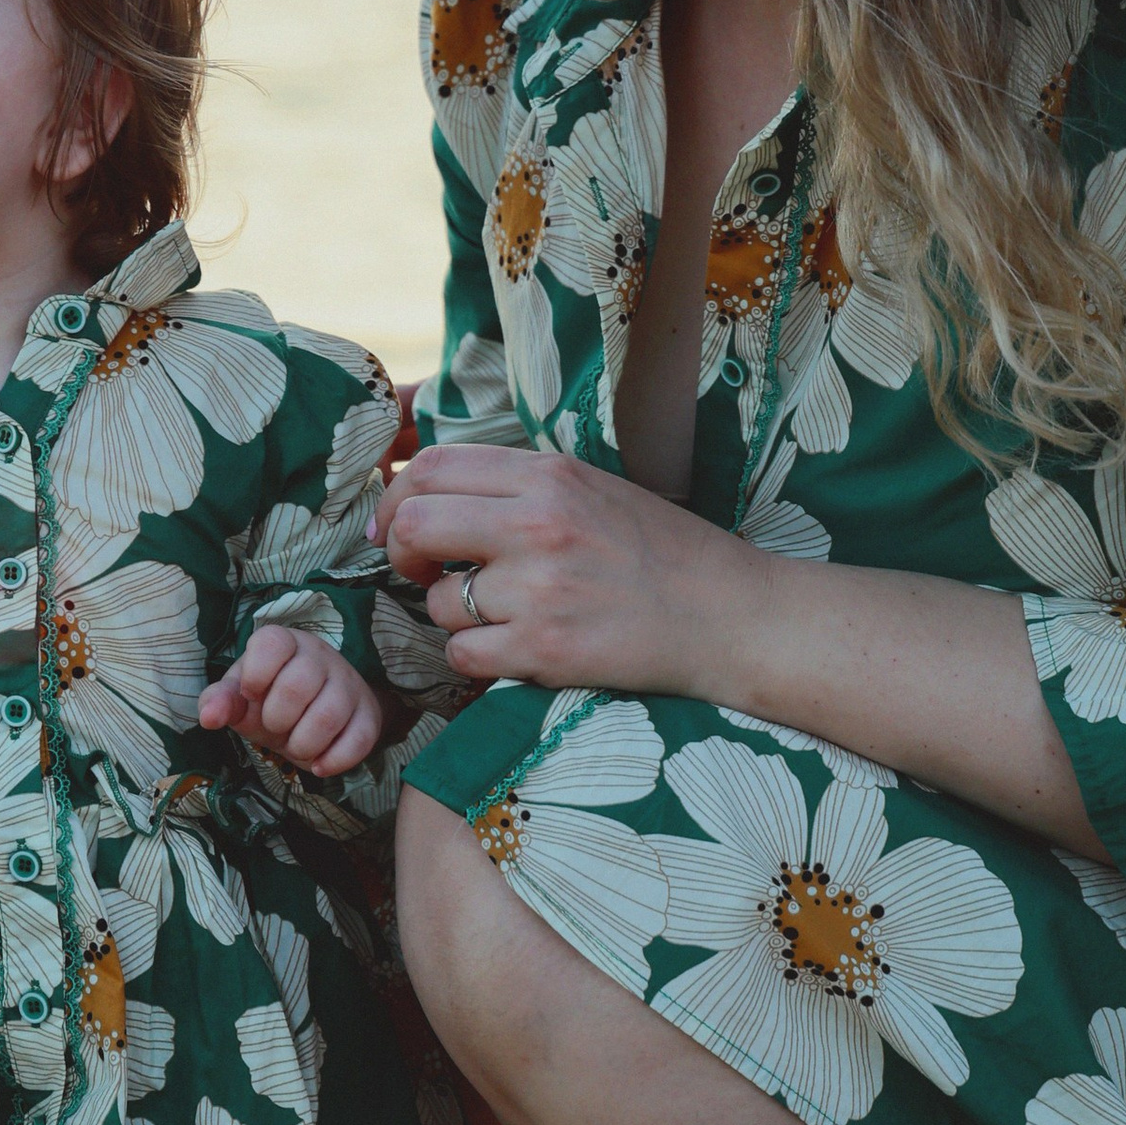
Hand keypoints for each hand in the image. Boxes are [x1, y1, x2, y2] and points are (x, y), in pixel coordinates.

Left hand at [198, 625, 385, 778]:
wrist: (316, 716)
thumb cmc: (271, 700)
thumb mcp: (242, 698)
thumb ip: (221, 701)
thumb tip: (209, 717)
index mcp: (284, 644)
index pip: (271, 643)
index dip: (255, 675)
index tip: (252, 694)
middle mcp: (320, 657)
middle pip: (298, 684)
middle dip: (277, 719)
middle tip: (275, 726)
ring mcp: (348, 684)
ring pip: (329, 715)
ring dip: (303, 744)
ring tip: (295, 746)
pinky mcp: (368, 715)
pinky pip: (358, 740)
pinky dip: (334, 760)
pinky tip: (318, 765)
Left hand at [372, 438, 759, 694]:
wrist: (729, 615)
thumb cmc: (657, 551)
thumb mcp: (589, 488)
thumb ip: (514, 485)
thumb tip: (422, 491)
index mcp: (549, 474)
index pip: (432, 466)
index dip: (397, 497)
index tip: (396, 524)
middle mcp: (540, 524)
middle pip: (416, 525)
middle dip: (403, 553)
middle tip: (423, 571)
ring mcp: (542, 589)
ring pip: (438, 601)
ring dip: (454, 614)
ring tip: (499, 614)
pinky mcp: (547, 650)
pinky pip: (463, 654)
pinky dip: (476, 657)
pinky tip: (513, 649)